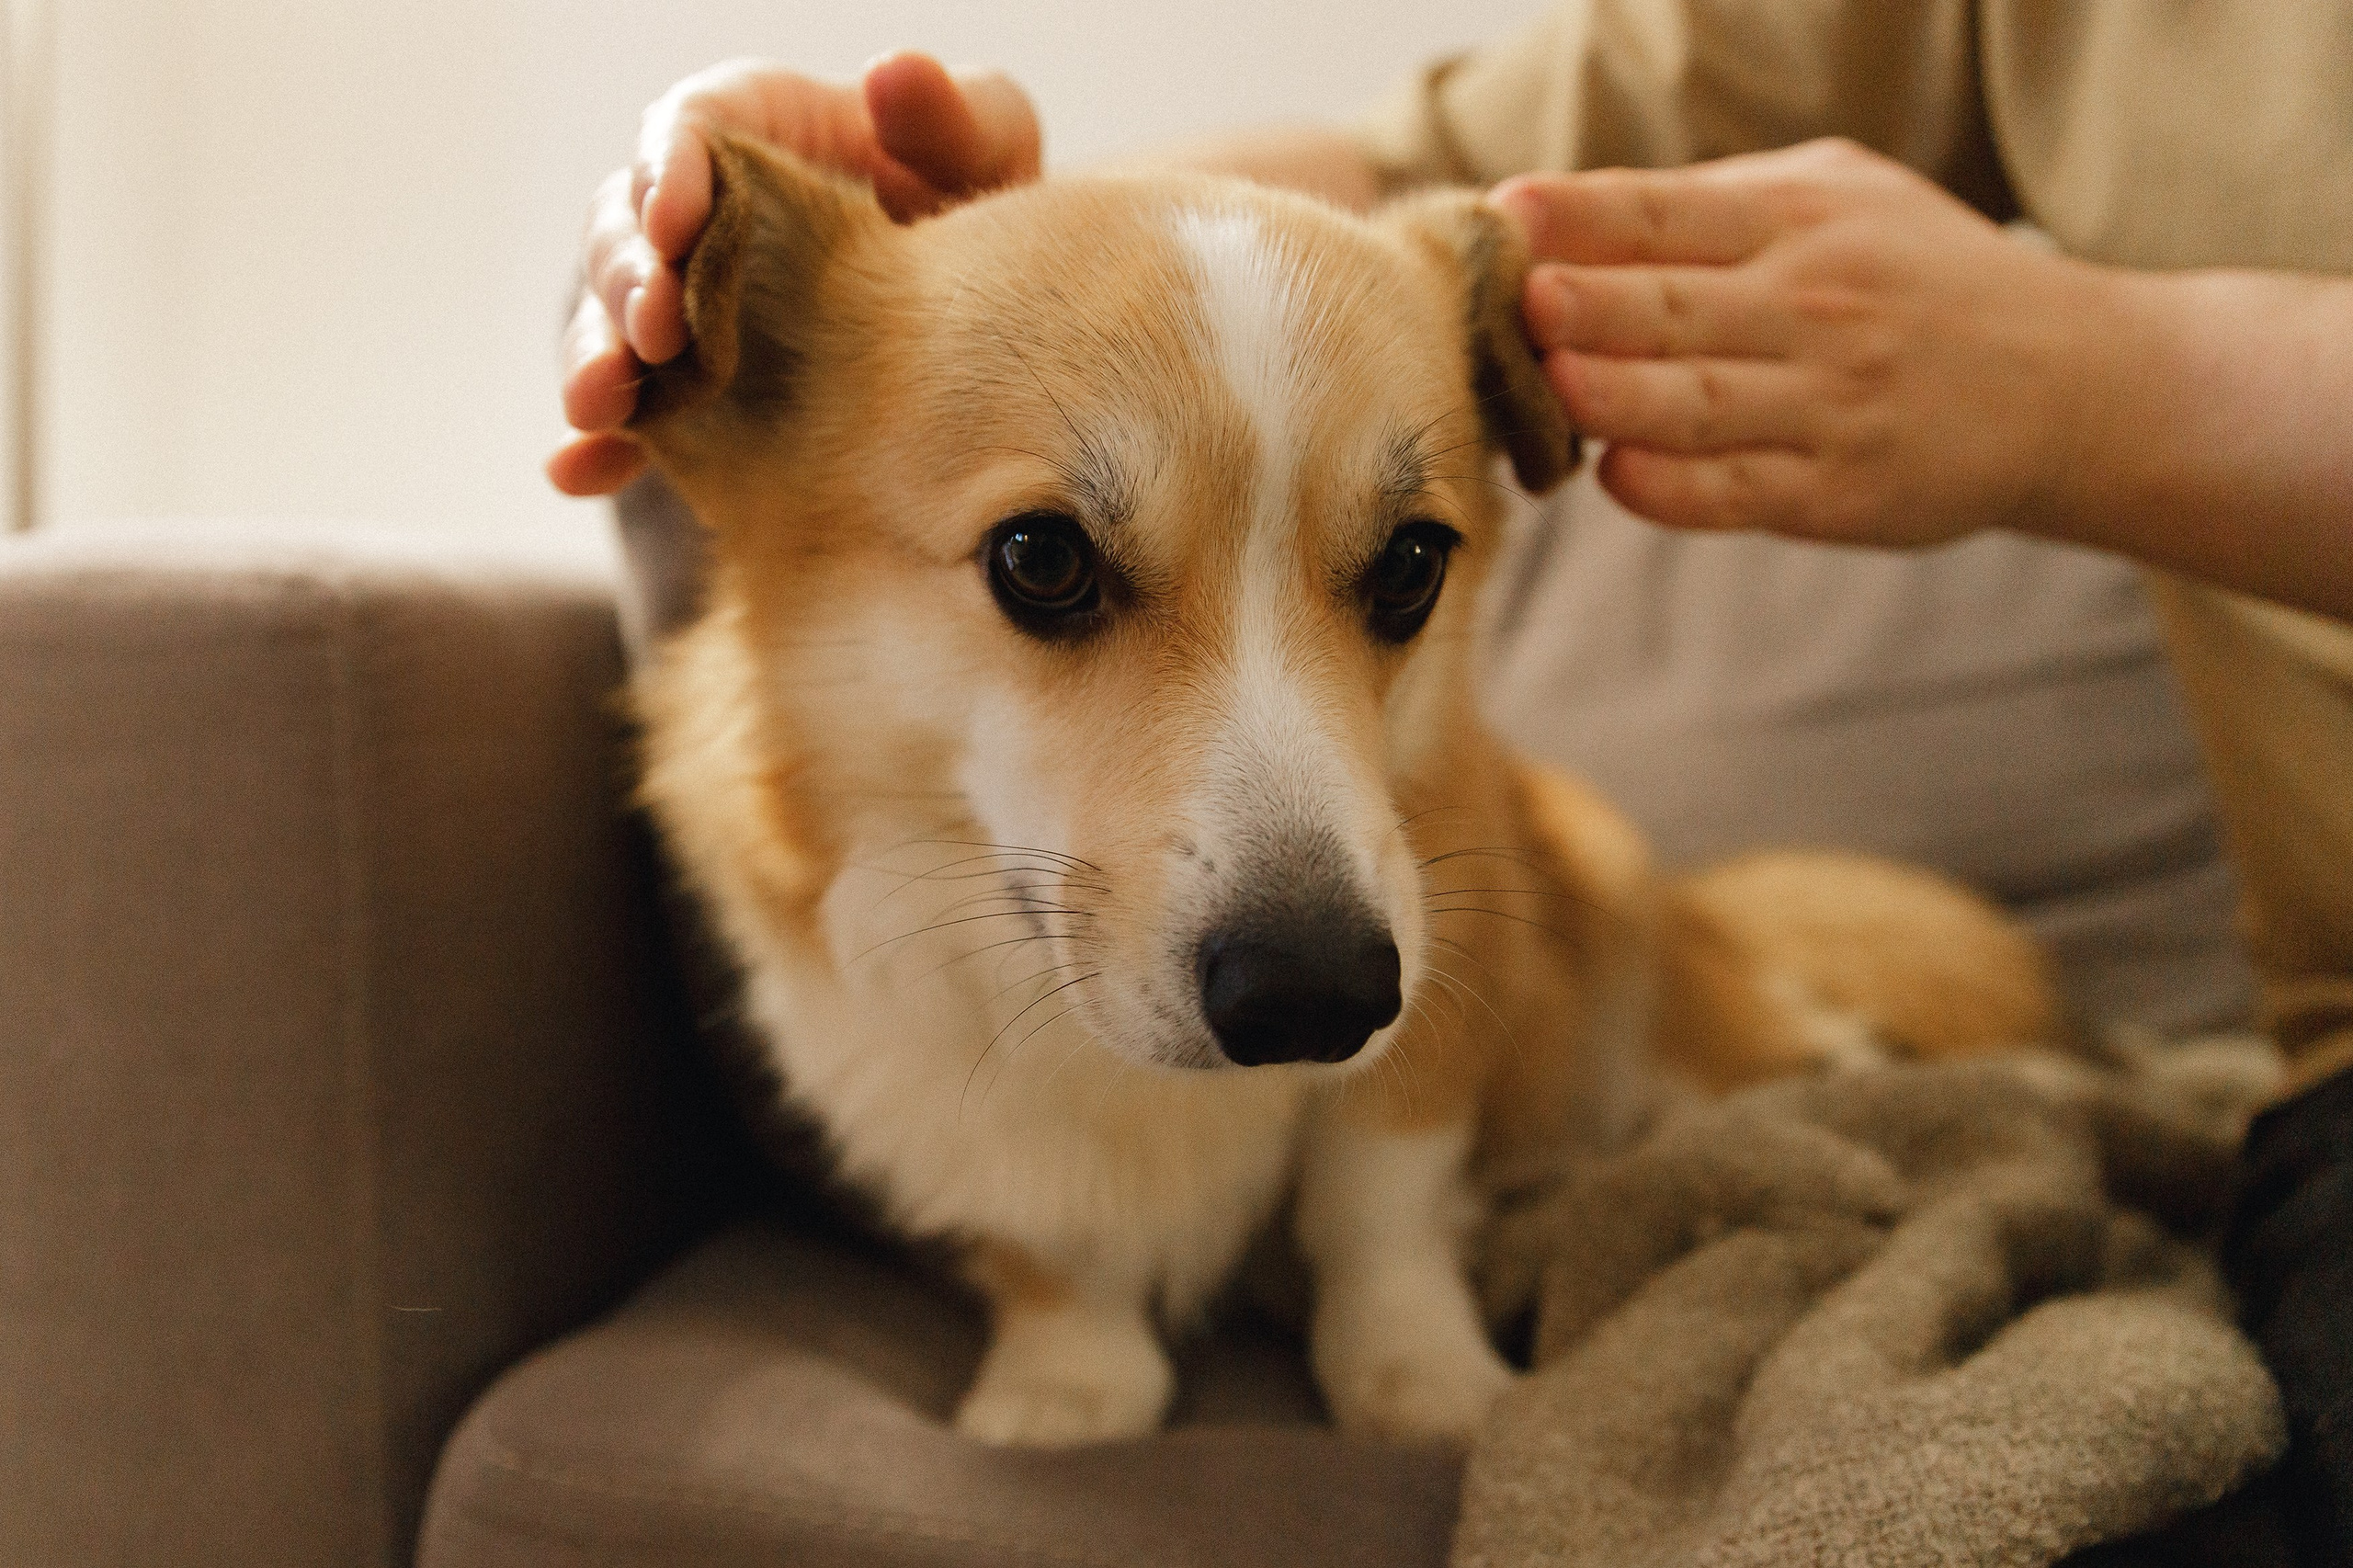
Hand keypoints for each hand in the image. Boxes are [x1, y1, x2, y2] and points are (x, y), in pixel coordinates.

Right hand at [552, 52, 1040, 496]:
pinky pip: (633, 416)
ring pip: (609, 322)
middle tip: (654, 331)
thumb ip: (948, 114)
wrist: (989, 323)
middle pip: (623, 229)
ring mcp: (684, 306)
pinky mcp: (688, 389)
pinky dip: (602, 444)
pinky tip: (580, 470)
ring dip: (594, 361)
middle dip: (625, 279)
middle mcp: (697, 214)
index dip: (665, 169)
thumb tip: (891, 76)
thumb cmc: (974, 204)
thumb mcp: (986, 146)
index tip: (674, 218)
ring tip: (599, 406)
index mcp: (753, 132)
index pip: (682, 131)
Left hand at [1491, 139, 2109, 546]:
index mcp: (1799, 220)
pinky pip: (1739, 492)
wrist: (2070, 384)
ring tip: (1552, 384)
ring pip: (1700, 403)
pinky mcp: (1838, 493)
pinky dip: (1675, 488)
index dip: (1583, 214)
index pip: (1668, 212)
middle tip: (1517, 300)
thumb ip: (1714, 205)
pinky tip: (1618, 477)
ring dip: (1619, 395)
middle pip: (1676, 306)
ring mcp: (1828, 404)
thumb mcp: (1840, 199)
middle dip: (1592, 302)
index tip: (1508, 212)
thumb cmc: (1917, 278)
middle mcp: (1813, 307)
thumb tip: (1569, 216)